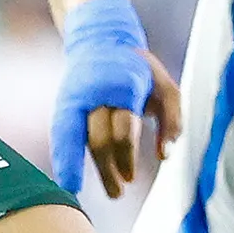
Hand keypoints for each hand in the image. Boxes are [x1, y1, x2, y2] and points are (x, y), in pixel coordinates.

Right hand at [51, 0, 177, 195]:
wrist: (100, 40)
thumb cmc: (138, 69)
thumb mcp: (165, 85)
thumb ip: (172, 119)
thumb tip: (164, 155)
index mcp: (123, 85)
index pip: (123, 127)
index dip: (126, 155)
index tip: (131, 178)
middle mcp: (95, 92)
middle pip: (98, 138)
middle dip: (107, 168)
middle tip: (118, 192)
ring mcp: (75, 97)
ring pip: (75, 137)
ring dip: (82, 168)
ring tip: (95, 191)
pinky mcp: (63, 104)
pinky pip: (61, 133)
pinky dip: (63, 157)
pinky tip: (67, 180)